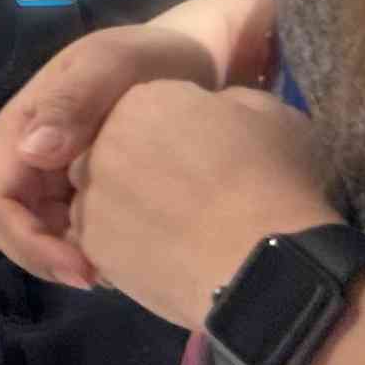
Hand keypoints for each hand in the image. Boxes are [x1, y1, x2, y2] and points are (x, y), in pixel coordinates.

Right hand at [0, 0, 276, 283]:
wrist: (194, 59)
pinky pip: (65, 231)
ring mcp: (50, 175)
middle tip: (100, 279)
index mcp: (19, 128)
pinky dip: (87, 251)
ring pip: (36, 234)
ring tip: (117, 271)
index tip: (82, 268)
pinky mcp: (77, 189)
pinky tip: (125, 257)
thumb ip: (72, 99)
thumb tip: (32, 150)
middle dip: (45, 260)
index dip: (29, 243)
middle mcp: (25, 156)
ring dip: (65, 260)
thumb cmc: (151, 58)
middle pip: (9, 226)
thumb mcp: (112, 63)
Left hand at [68, 83, 334, 329]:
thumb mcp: (269, 113)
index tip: (206, 152)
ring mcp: (93, 198)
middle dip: (143, 162)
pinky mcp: (94, 249)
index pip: (148, 105)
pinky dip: (128, 243)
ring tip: (176, 226)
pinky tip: (164, 254)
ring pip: (103, 194)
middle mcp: (104, 144)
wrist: (258, 264)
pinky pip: (104, 239)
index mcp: (144, 100)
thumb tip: (214, 110)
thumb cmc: (271, 179)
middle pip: (116, 146)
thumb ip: (227, 102)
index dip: (179, 129)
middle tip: (188, 191)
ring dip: (129, 203)